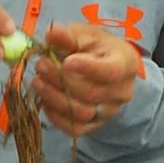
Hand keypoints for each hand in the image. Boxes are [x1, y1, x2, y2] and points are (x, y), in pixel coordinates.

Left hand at [31, 22, 138, 136]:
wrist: (105, 67)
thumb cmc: (96, 48)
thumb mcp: (86, 34)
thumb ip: (69, 35)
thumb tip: (52, 34)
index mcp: (125, 63)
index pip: (112, 71)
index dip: (89, 68)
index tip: (66, 62)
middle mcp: (122, 91)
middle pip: (91, 93)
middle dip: (61, 80)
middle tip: (41, 66)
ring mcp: (109, 111)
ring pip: (81, 113)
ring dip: (54, 98)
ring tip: (37, 81)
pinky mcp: (95, 125)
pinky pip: (75, 128)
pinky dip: (56, 117)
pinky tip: (45, 101)